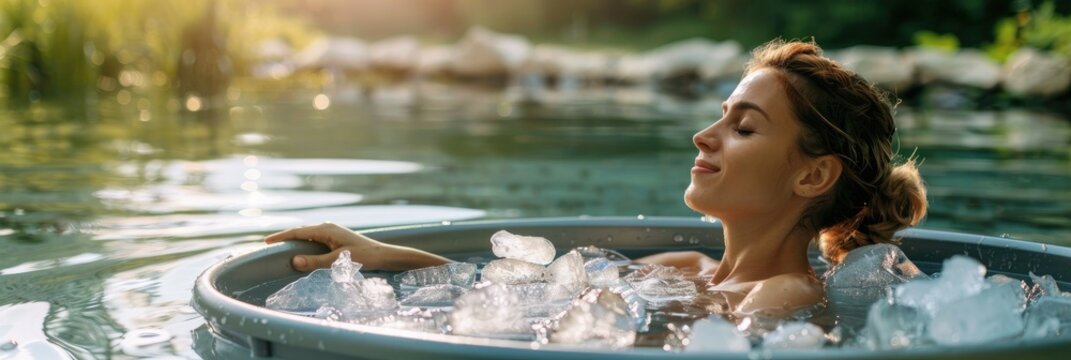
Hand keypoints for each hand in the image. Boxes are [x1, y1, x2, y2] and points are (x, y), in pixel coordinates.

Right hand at [264, 222, 449, 271]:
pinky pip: (314, 240)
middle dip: (285, 238)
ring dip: (294, 241)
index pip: (298, 232)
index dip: (281, 237)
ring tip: (279, 248)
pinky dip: (304, 244)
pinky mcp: (335, 239)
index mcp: (326, 229)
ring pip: (307, 235)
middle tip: (268, 246)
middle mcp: (327, 227)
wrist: (384, 255)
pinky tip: (299, 251)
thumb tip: (293, 261)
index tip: (266, 241)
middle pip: (300, 232)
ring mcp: (332, 232)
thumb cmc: (364, 257)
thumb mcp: (338, 261)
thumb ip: (315, 261)